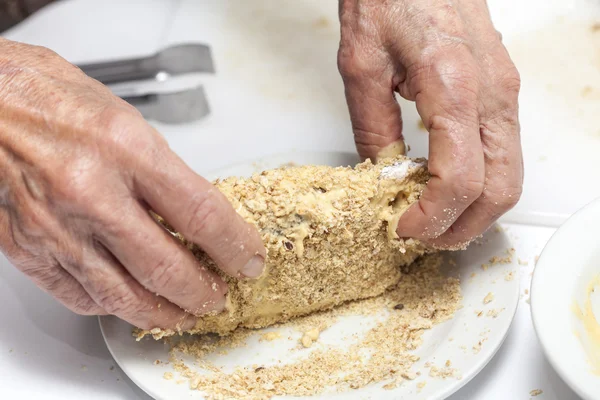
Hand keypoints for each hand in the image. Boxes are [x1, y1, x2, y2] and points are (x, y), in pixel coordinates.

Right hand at [0, 38, 264, 329]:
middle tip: (218, 296)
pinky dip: (111, 307)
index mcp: (126, 149)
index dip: (235, 246)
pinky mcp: (27, 248)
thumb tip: (193, 211)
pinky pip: (78, 296)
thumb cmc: (43, 96)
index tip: (248, 259)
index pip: (202, 215)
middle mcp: (92, 193)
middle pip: (168, 268)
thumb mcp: (124, 118)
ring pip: (124, 296)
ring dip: (164, 312)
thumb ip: (161, 170)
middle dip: (204, 292)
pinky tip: (127, 302)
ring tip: (183, 313)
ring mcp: (57, 227)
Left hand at [338, 0, 522, 247]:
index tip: (404, 228)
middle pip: (500, 189)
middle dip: (462, 227)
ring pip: (509, 176)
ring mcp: (506, 93)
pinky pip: (504, 153)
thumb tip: (382, 176)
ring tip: (433, 219)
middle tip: (423, 237)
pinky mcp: (503, 92)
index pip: (460, 178)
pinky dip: (480, 183)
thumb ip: (372, 127)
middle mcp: (493, 93)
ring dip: (474, 210)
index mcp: (452, 84)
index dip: (433, 217)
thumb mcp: (361, 66)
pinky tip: (445, 185)